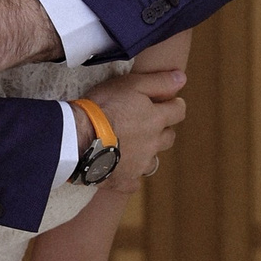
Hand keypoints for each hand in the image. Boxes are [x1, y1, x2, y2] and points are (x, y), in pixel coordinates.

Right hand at [95, 67, 185, 193]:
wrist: (77, 138)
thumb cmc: (102, 107)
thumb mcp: (131, 84)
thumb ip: (159, 82)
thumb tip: (182, 78)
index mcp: (156, 120)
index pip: (178, 111)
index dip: (174, 106)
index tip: (166, 103)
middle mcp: (153, 144)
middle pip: (168, 137)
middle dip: (161, 130)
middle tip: (145, 123)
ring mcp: (139, 165)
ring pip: (152, 160)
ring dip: (146, 153)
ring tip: (129, 146)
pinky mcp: (124, 181)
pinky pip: (133, 182)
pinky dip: (129, 176)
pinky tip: (118, 169)